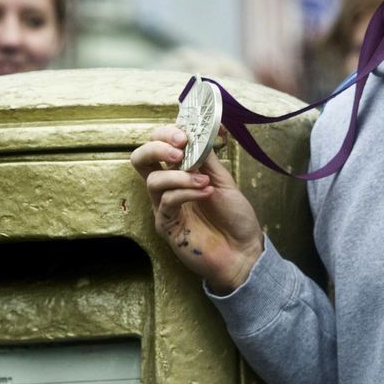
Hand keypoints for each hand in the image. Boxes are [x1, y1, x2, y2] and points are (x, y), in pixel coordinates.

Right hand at [129, 125, 263, 292]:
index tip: (184, 134)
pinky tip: (205, 192)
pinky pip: (167, 201)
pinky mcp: (166, 225)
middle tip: (178, 149)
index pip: (159, 145)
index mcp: (180, 172)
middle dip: (156, 147)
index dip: (166, 134)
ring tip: (204, 181)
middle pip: (140, 159)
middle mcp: (168, 187)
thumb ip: (206, 159)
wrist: (242, 250)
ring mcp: (164, 206)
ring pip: (153, 180)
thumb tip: (195, 133)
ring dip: (179, 175)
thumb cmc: (234, 217)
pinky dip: (186, 192)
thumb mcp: (223, 179)